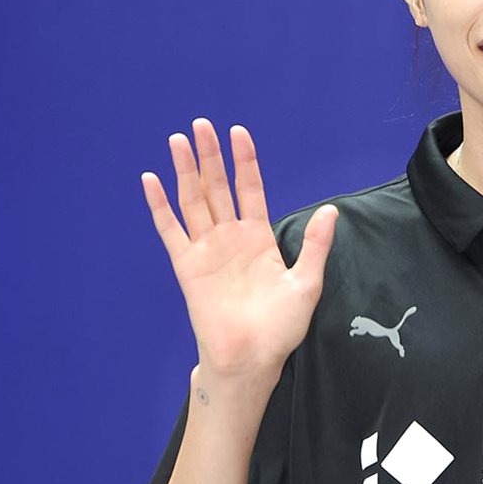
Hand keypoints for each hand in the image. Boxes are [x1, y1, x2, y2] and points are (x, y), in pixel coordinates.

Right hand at [141, 119, 337, 382]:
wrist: (252, 359)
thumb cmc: (280, 328)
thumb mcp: (307, 283)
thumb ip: (316, 246)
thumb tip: (331, 210)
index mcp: (258, 238)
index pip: (249, 189)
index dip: (244, 161)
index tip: (238, 132)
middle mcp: (230, 238)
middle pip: (217, 187)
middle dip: (210, 156)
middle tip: (201, 124)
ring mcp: (207, 250)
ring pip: (193, 200)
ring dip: (185, 171)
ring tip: (178, 140)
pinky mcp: (187, 266)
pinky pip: (170, 230)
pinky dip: (159, 205)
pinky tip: (151, 180)